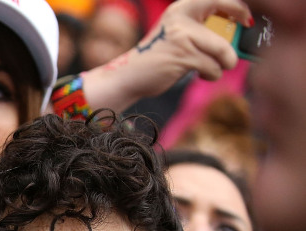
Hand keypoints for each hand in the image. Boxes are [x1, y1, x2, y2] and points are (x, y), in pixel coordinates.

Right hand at [82, 0, 251, 112]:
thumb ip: (201, 31)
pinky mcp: (183, 55)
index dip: (237, 7)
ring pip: (222, 51)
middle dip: (234, 43)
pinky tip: (200, 76)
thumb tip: (234, 39)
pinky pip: (212, 66)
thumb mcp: (180, 35)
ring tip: (209, 71)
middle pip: (225, 24)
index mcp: (182, 6)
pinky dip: (211, 75)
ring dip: (222, 66)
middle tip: (231, 57)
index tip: (247, 19)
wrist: (130, 75)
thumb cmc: (159, 58)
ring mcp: (183, 34)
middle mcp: (182, 15)